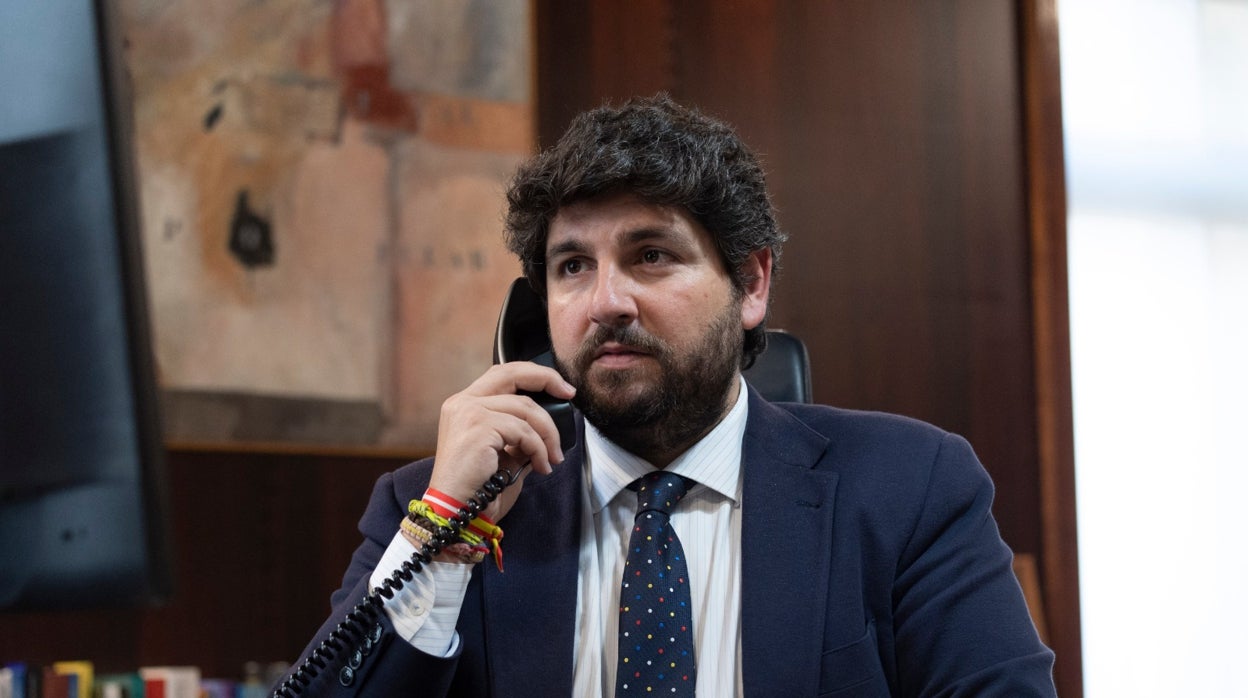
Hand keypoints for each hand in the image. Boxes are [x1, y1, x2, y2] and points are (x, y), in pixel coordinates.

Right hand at [426, 361, 576, 522]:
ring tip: (553, 458)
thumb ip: (520, 435)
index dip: (534, 376)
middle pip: (511, 373)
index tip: (561, 388)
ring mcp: (467, 412)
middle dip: (546, 379)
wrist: (457, 514)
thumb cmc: (477, 490)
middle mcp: (461, 403)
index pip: (502, 375)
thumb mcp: (503, 454)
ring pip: (525, 408)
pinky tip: (540, 467)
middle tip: (569, 394)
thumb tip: (548, 429)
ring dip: (547, 434)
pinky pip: (523, 431)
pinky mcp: (477, 427)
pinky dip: (539, 449)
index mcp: (464, 406)